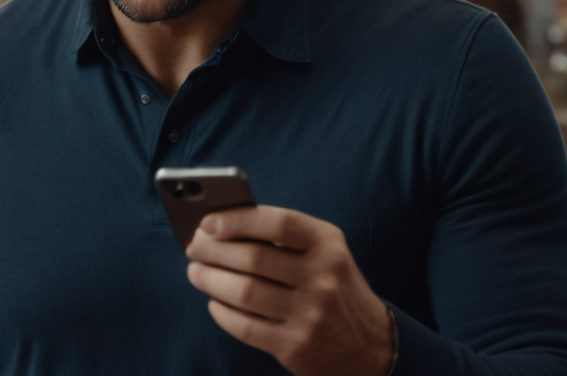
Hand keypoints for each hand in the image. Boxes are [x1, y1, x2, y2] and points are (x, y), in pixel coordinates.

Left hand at [184, 206, 393, 375]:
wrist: (371, 346)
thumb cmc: (334, 288)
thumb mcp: (325, 253)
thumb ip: (284, 238)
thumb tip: (222, 226)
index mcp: (329, 245)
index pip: (279, 223)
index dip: (238, 219)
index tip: (208, 222)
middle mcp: (323, 278)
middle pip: (253, 258)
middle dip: (213, 250)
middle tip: (194, 248)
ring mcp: (311, 314)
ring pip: (243, 291)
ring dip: (209, 279)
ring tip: (196, 272)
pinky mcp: (296, 346)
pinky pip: (244, 326)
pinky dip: (221, 312)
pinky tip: (214, 302)